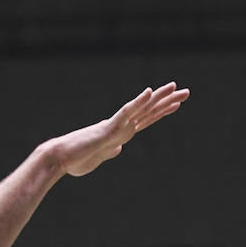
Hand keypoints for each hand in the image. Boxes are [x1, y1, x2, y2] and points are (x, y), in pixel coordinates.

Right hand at [42, 83, 189, 176]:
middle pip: (149, 111)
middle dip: (168, 101)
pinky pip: (126, 112)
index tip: (176, 103)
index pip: (146, 120)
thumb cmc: (76, 159)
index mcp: (121, 133)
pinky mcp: (108, 128)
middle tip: (186, 91)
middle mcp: (121, 126)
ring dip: (159, 97)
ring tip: (175, 86)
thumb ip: (110, 151)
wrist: (60, 159)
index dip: (162, 111)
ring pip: (142, 108)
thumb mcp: (100, 158)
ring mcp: (116, 126)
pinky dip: (138, 102)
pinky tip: (150, 92)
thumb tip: (118, 149)